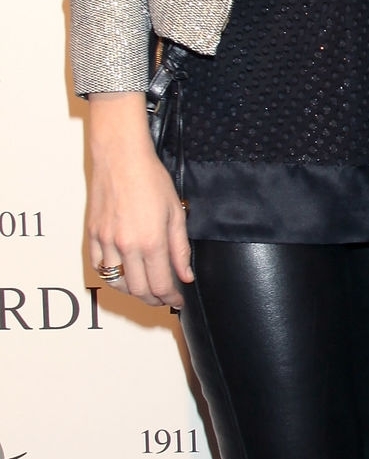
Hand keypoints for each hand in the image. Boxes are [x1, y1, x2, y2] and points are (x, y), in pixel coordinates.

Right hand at [86, 92, 192, 310]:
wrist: (120, 157)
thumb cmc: (151, 179)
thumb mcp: (175, 213)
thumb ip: (180, 249)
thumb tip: (185, 275)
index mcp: (151, 242)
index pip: (161, 285)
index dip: (171, 298)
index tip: (177, 300)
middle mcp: (126, 246)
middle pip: (139, 290)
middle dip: (154, 299)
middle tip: (164, 298)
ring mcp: (106, 242)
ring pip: (117, 283)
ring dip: (132, 292)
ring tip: (145, 289)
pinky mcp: (92, 235)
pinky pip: (99, 267)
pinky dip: (112, 277)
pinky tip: (123, 276)